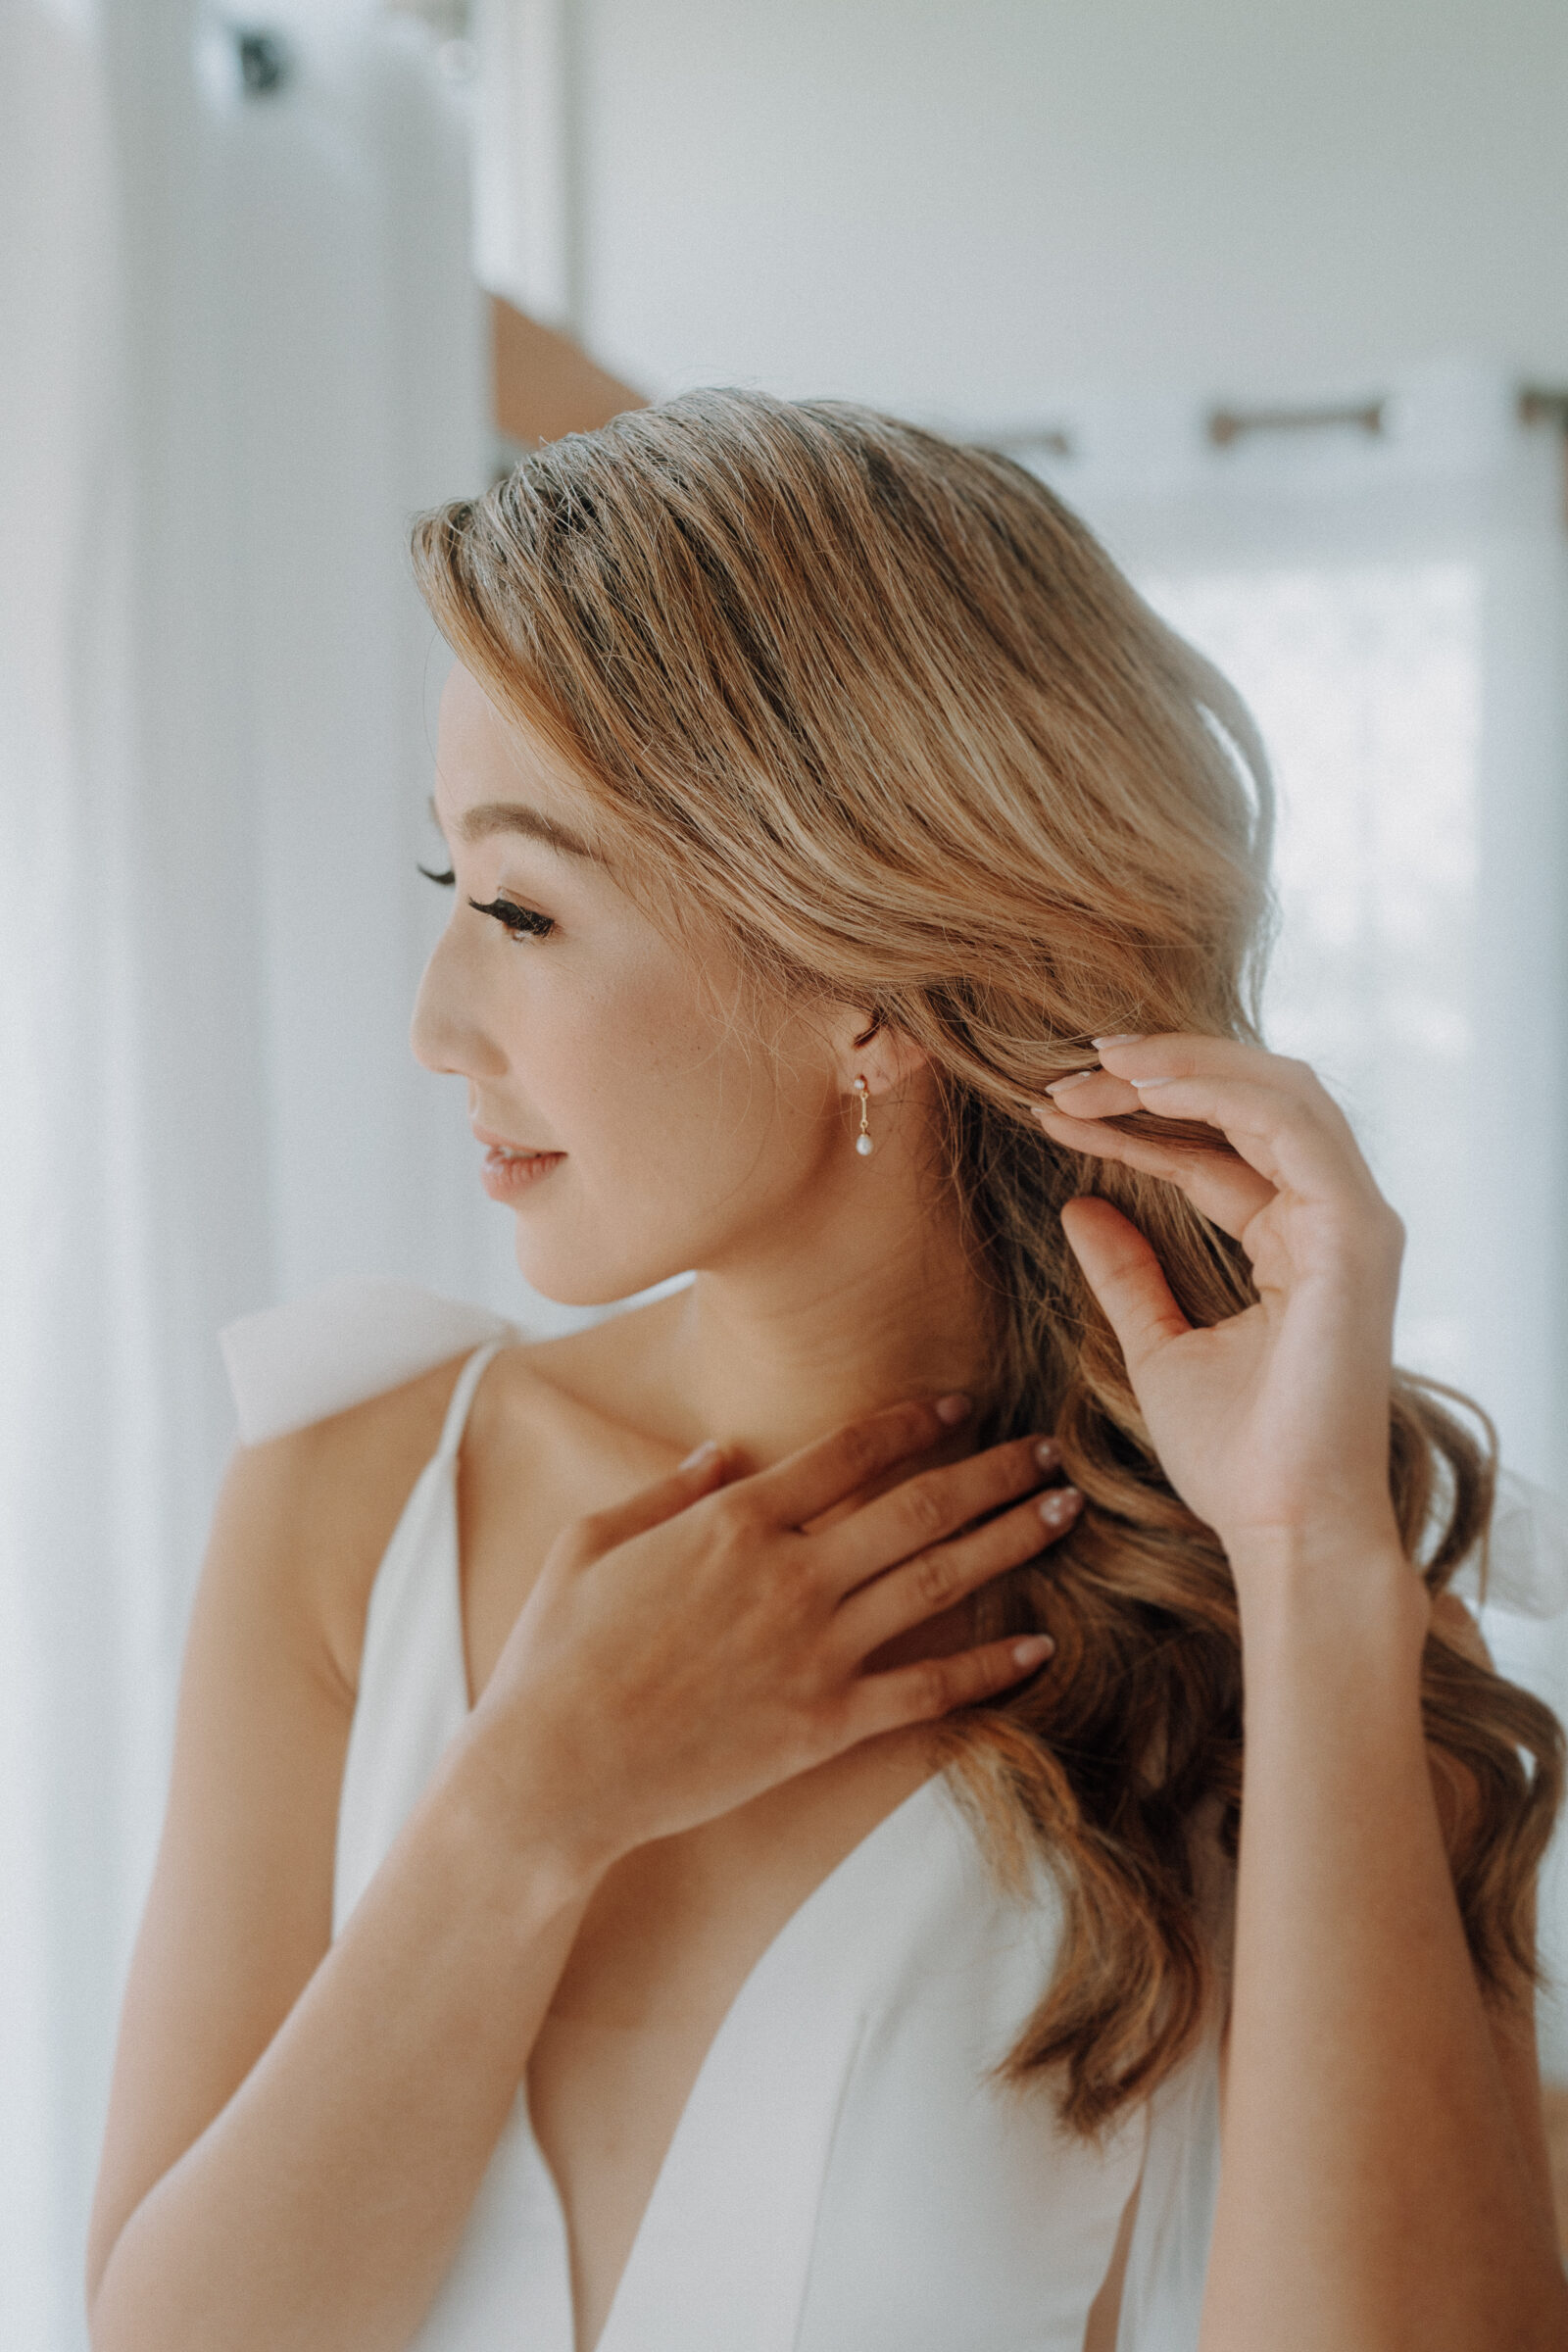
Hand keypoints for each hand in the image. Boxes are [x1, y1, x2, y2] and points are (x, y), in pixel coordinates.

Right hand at [465, 1403, 1077, 1872]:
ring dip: (1011, 1541)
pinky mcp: (823, 1724)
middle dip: (994, 1472)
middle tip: (1050, 1452)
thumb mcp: (588, 1544)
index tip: (961, 1408)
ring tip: (1066, 1513)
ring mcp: (813, 1650)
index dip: (915, 1423)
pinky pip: (927, 1688)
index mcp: (733, 1519)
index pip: (849, 1451)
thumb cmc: (553, 1655)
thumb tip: (722, 1454)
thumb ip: (665, 1491)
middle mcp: (788, 1573)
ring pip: (939, 1581)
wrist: (552, 1772)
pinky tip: (1040, 1648)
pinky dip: (989, 1667)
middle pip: (919, 1505)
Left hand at [1033, 1035, 1409, 1583]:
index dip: (1135, 1120)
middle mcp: (1333, 1219)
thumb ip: (1128, 1274)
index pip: (1216, 1149)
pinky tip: (1141, 1088)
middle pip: (1253, 1100)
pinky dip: (1215, 1091)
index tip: (1052, 1109)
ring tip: (1095, 1065)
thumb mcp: (1159, 1347)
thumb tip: (1079, 1206)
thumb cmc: (1238, 1458)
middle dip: (1160, 1072)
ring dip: (1181, 1066)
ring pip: (1276, 1091)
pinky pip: (1288, 1124)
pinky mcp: (1354, 1232)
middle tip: (1070, 1068)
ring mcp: (1352, 1221)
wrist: (1284, 1527)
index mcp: (1296, 1240)